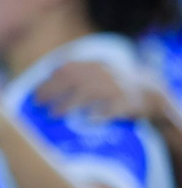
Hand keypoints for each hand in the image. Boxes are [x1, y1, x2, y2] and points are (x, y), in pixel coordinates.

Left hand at [35, 61, 158, 119]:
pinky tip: (88, 121)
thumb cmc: (114, 88)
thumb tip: (42, 92)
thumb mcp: (95, 75)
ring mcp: (117, 86)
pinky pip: (112, 108)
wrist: (151, 92)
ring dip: (68, 104)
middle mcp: (104, 73)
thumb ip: (75, 79)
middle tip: (39, 106)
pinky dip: (99, 114)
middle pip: (73, 80)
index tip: (35, 95)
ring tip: (54, 115)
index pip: (66, 69)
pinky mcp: (129, 102)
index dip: (49, 82)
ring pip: (89, 93)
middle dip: (52, 92)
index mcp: (94, 66)